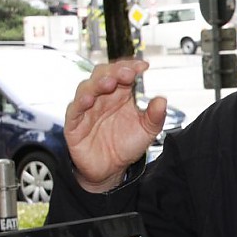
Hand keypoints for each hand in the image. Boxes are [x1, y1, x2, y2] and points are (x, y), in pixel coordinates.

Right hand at [64, 58, 166, 192]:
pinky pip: (74, 109)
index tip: (143, 66)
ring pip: (87, 88)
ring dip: (97, 83)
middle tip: (127, 73)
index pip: (123, 73)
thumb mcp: (147, 130)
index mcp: (121, 94)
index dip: (131, 67)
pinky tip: (89, 99)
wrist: (112, 169)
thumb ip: (155, 116)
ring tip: (109, 83)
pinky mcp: (74, 123)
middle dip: (115, 71)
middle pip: (103, 75)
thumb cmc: (127, 144)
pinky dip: (80, 102)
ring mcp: (87, 108)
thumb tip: (162, 100)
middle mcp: (103, 97)